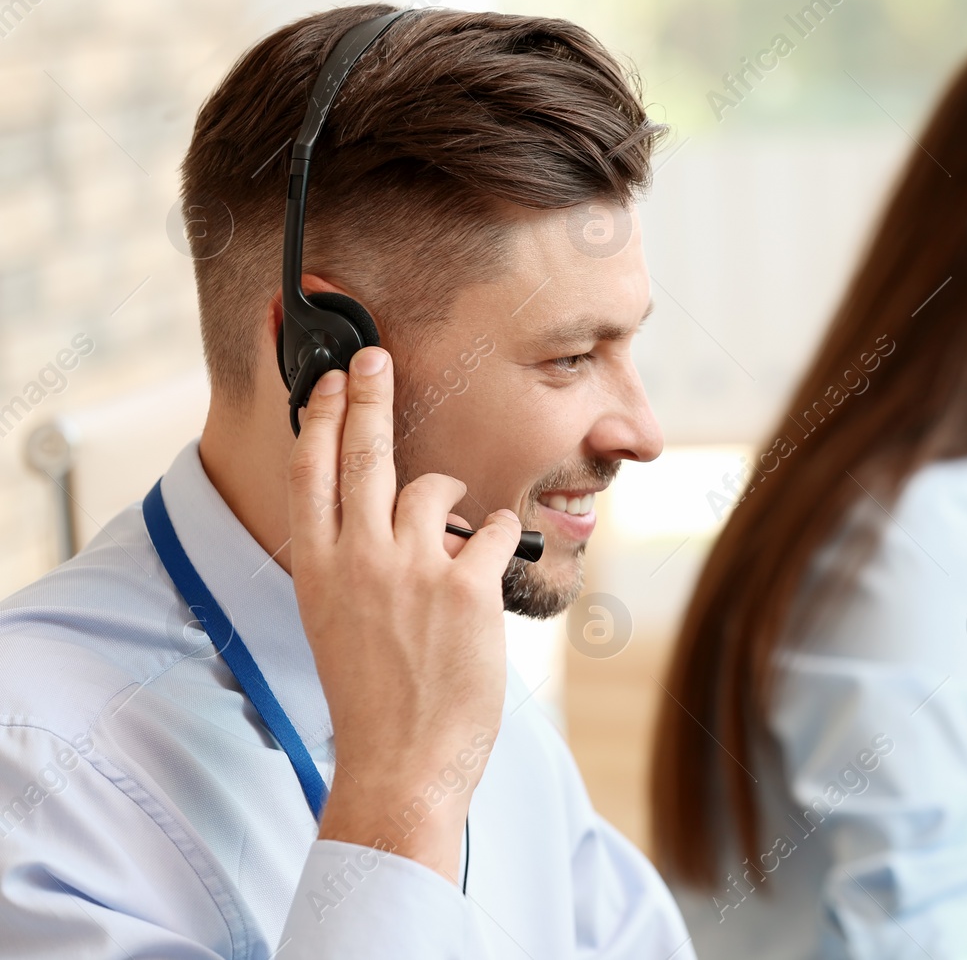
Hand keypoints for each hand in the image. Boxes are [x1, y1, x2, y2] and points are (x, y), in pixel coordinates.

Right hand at [287, 347, 520, 882]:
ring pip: (437, 491)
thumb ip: (356, 567)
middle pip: (361, 454)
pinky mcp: (464, 586)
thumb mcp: (339, 623)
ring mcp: (410, 569)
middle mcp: (356, 559)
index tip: (328, 380)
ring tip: (461, 537)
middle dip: (369, 395)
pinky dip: (502, 537)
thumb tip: (392, 520)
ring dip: (457, 502)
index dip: (321, 419)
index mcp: (317, 569)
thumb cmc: (377, 701)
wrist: (399, 763)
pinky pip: (495, 529)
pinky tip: (495, 563)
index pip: (310, 474)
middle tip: (375, 357)